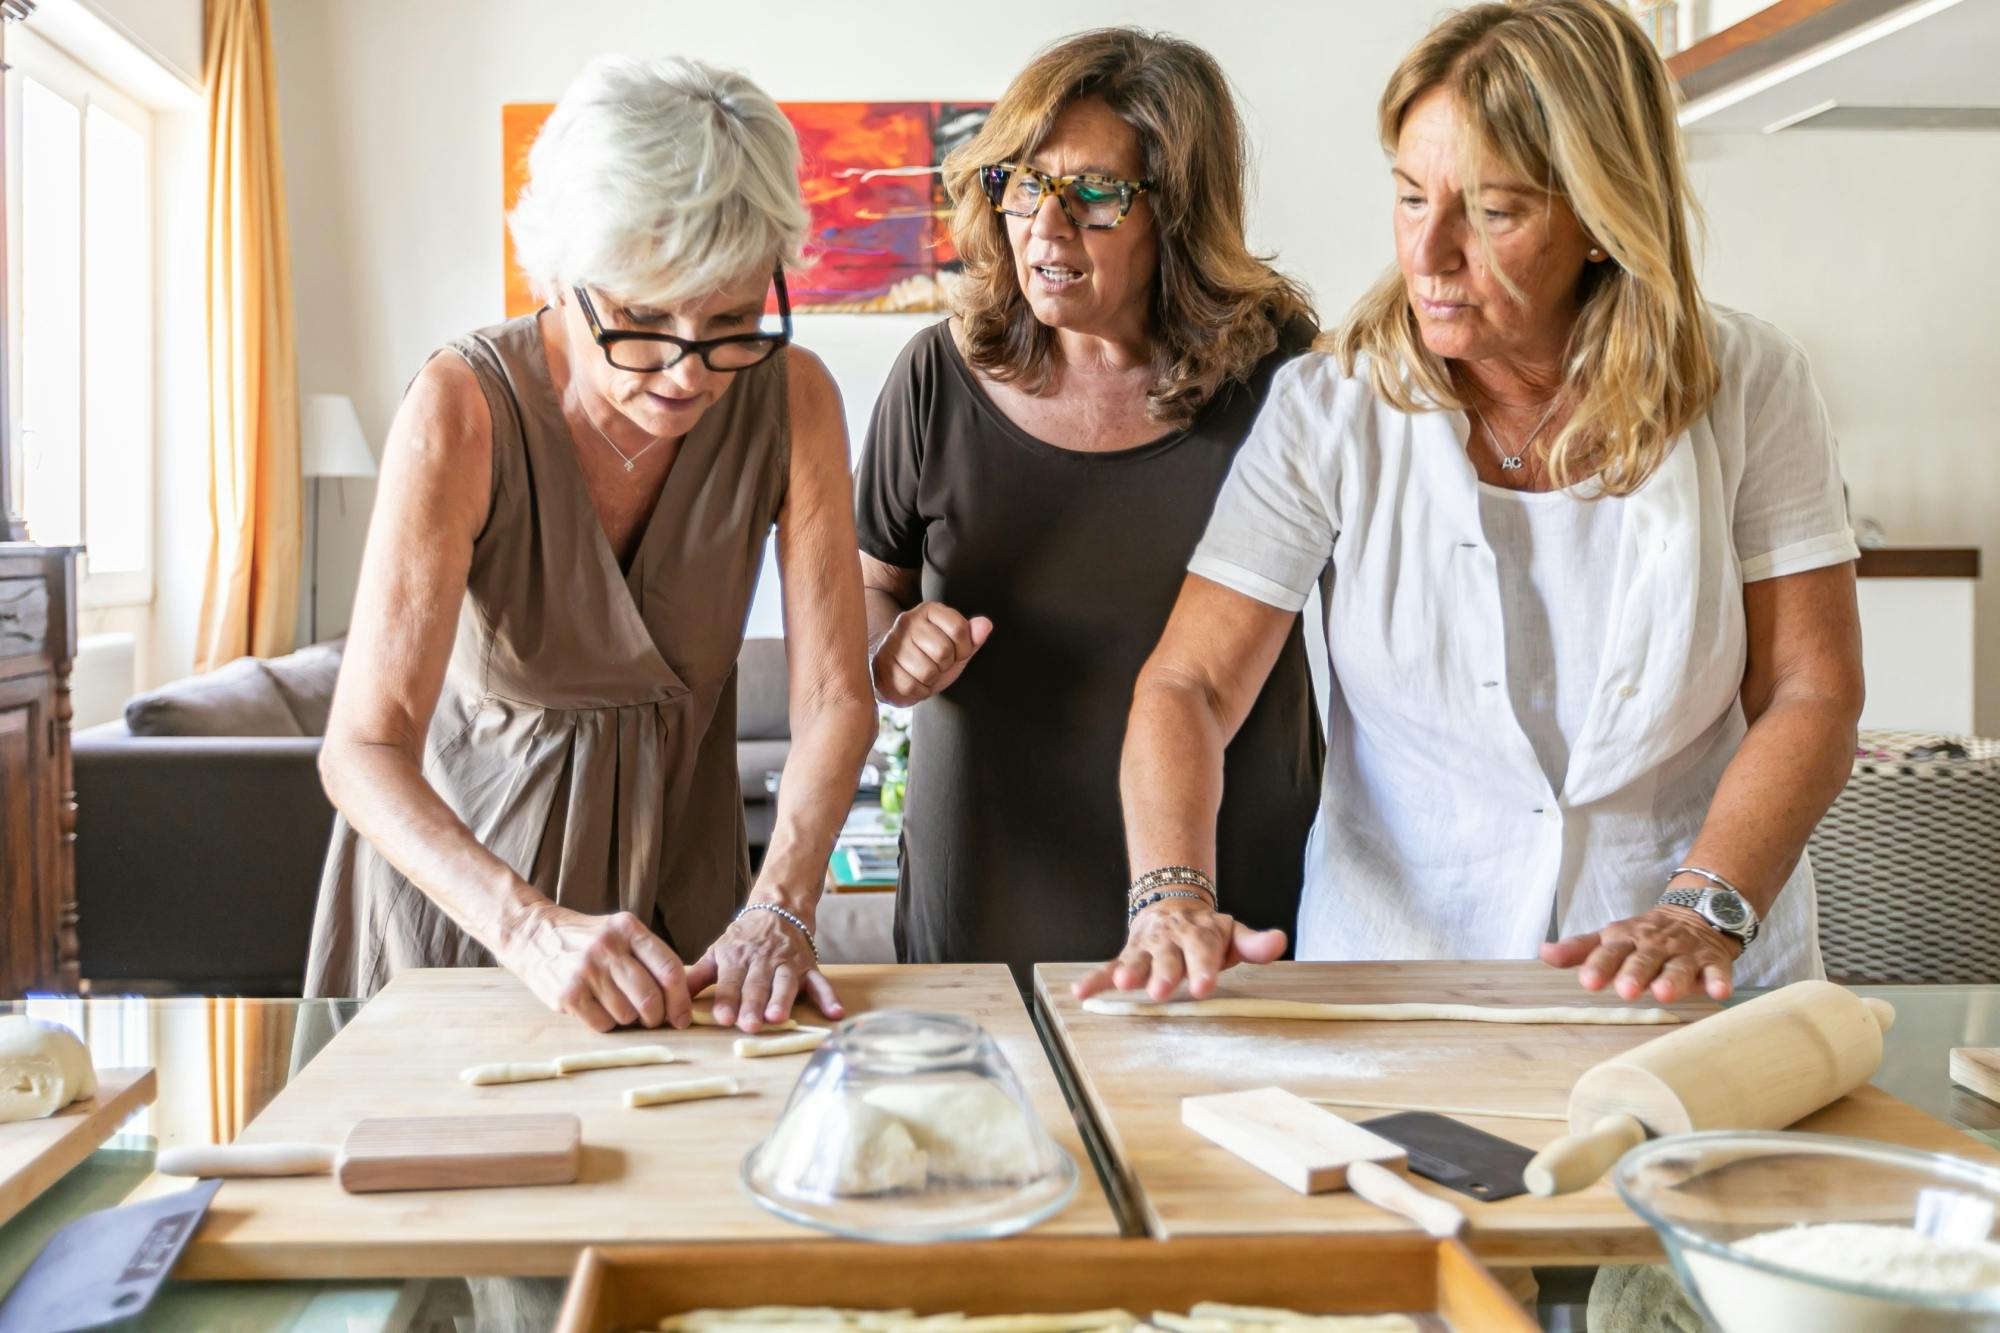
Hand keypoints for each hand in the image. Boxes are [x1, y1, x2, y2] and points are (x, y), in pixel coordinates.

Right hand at [501, 905, 690, 1032]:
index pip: (669, 968)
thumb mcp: (619, 932)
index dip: (681, 999)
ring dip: (630, 1020)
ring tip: (619, 1006)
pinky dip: (607, 1024)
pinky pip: (603, 1025)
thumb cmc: (586, 939)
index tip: (683, 1016)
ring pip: (627, 1015)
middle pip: (650, 997)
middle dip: (658, 1017)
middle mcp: (608, 948)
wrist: (532, 934)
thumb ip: (649, 956)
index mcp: (628, 929)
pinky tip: (599, 1008)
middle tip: (653, 1019)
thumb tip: (684, 995)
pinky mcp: (567, 994)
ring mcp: (586, 971)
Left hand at [685, 903, 843, 1032]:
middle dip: (752, 1004)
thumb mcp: (717, 952)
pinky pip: (821, 983)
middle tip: (748, 1024)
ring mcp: (788, 963)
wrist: (778, 908)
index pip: (731, 981)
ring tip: (777, 1018)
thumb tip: (671, 998)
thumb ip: (697, 976)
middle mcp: (763, 959)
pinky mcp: (809, 966)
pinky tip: (835, 1013)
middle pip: (757, 985)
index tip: (723, 1017)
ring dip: (783, 1000)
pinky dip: (829, 997)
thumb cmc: (742, 938)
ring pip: (786, 983)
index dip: (727, 999)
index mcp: (737, 956)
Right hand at [872, 602, 992, 706]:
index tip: (956, 653)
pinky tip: (913, 682)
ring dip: (931, 680)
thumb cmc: (931, 656)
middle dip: (945, 666)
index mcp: (929, 610)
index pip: (959, 630)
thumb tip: (986, 624)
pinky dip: (917, 692)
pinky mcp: (880, 664)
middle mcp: (908, 621)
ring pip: (927, 671)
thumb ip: (972, 637)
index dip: (964, 650)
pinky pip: (910, 687)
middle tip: (936, 664)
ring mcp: (892, 642)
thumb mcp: (957, 646)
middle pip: (944, 652)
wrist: (897, 670)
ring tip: (923, 673)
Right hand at [1071, 896, 1287, 1000]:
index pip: (1203, 951)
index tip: (1203, 987)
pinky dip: (1094, 979)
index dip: (1203, 968)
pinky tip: (1080, 991)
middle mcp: (1170, 940)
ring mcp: (1146, 948)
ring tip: (1121, 985)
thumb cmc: (1206, 932)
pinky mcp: (1126, 956)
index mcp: (1200, 934)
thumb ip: (1254, 943)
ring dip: (1129, 973)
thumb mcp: (1232, 934)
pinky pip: (1108, 968)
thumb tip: (1279, 941)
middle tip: (1160, 991)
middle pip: (1168, 958)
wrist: (1171, 906)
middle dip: (1163, 974)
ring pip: (1136, 961)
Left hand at [1540, 906, 1741, 1002]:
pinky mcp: (1712, 960)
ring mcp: (1684, 953)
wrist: (1697, 913)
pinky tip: (1718, 992)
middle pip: (1643, 959)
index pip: (1609, 952)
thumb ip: (1580, 949)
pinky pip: (1716, 970)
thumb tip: (1544, 953)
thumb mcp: (1612, 938)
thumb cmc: (1645, 936)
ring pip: (1678, 966)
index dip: (1598, 966)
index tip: (1586, 982)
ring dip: (1672, 979)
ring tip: (1663, 994)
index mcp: (1626, 940)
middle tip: (1625, 990)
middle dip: (1634, 973)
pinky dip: (1718, 980)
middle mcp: (1654, 945)